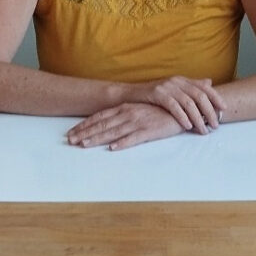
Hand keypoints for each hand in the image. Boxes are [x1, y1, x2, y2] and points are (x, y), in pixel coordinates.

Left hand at [67, 102, 193, 149]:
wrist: (185, 108)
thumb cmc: (162, 109)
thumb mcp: (141, 108)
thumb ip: (126, 113)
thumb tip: (109, 121)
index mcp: (126, 107)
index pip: (100, 116)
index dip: (85, 125)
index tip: (72, 132)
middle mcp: (130, 113)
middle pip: (103, 124)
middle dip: (85, 132)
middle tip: (70, 141)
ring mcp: (139, 122)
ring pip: (114, 131)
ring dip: (98, 138)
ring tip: (84, 145)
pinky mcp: (151, 130)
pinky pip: (135, 138)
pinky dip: (123, 143)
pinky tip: (113, 148)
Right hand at [128, 76, 225, 134]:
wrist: (129, 95)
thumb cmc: (153, 96)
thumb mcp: (174, 90)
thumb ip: (191, 87)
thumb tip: (209, 83)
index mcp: (183, 80)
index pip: (204, 87)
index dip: (216, 97)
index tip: (224, 108)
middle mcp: (177, 81)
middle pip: (199, 96)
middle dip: (209, 111)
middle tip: (215, 124)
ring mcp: (167, 86)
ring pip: (188, 102)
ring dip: (198, 118)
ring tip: (203, 129)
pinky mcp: (157, 93)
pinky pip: (173, 106)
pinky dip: (182, 116)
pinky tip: (188, 126)